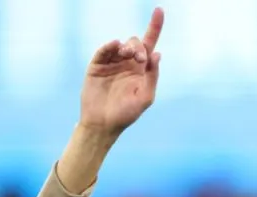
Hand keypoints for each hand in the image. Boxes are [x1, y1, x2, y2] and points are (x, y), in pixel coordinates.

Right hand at [79, 7, 164, 137]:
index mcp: (142, 70)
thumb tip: (157, 53)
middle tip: (139, 60)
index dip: (155, 26)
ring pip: (122, 44)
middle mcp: (128, 63)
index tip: (159, 10)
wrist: (103, 124)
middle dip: (139, 47)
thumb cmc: (126, 114)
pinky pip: (104, 50)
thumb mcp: (145, 97)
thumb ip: (152, 76)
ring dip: (128, 47)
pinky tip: (115, 45)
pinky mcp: (97, 65)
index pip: (150, 44)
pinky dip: (110, 45)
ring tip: (128, 56)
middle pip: (136, 42)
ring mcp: (112, 63)